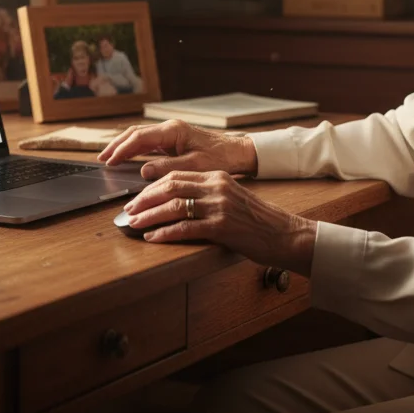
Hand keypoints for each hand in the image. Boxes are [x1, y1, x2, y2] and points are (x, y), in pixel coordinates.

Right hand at [98, 119, 257, 180]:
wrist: (238, 152)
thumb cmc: (221, 158)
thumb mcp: (195, 166)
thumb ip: (168, 168)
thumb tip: (143, 170)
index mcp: (173, 131)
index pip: (139, 138)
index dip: (121, 149)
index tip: (109, 161)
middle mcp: (170, 128)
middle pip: (135, 133)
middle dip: (117, 145)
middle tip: (102, 158)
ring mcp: (171, 133)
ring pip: (140, 136)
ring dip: (124, 145)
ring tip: (109, 157)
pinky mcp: (174, 140)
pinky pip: (149, 142)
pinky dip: (135, 148)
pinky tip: (128, 156)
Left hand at [123, 170, 315, 275]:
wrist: (284, 234)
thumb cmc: (257, 220)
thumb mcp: (231, 197)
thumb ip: (207, 195)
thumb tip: (176, 203)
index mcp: (217, 177)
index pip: (176, 175)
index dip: (152, 187)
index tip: (138, 198)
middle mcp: (216, 187)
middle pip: (170, 187)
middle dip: (145, 199)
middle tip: (129, 210)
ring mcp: (219, 206)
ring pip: (174, 206)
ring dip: (150, 215)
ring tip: (134, 223)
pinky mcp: (221, 227)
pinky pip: (185, 228)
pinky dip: (165, 233)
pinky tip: (153, 237)